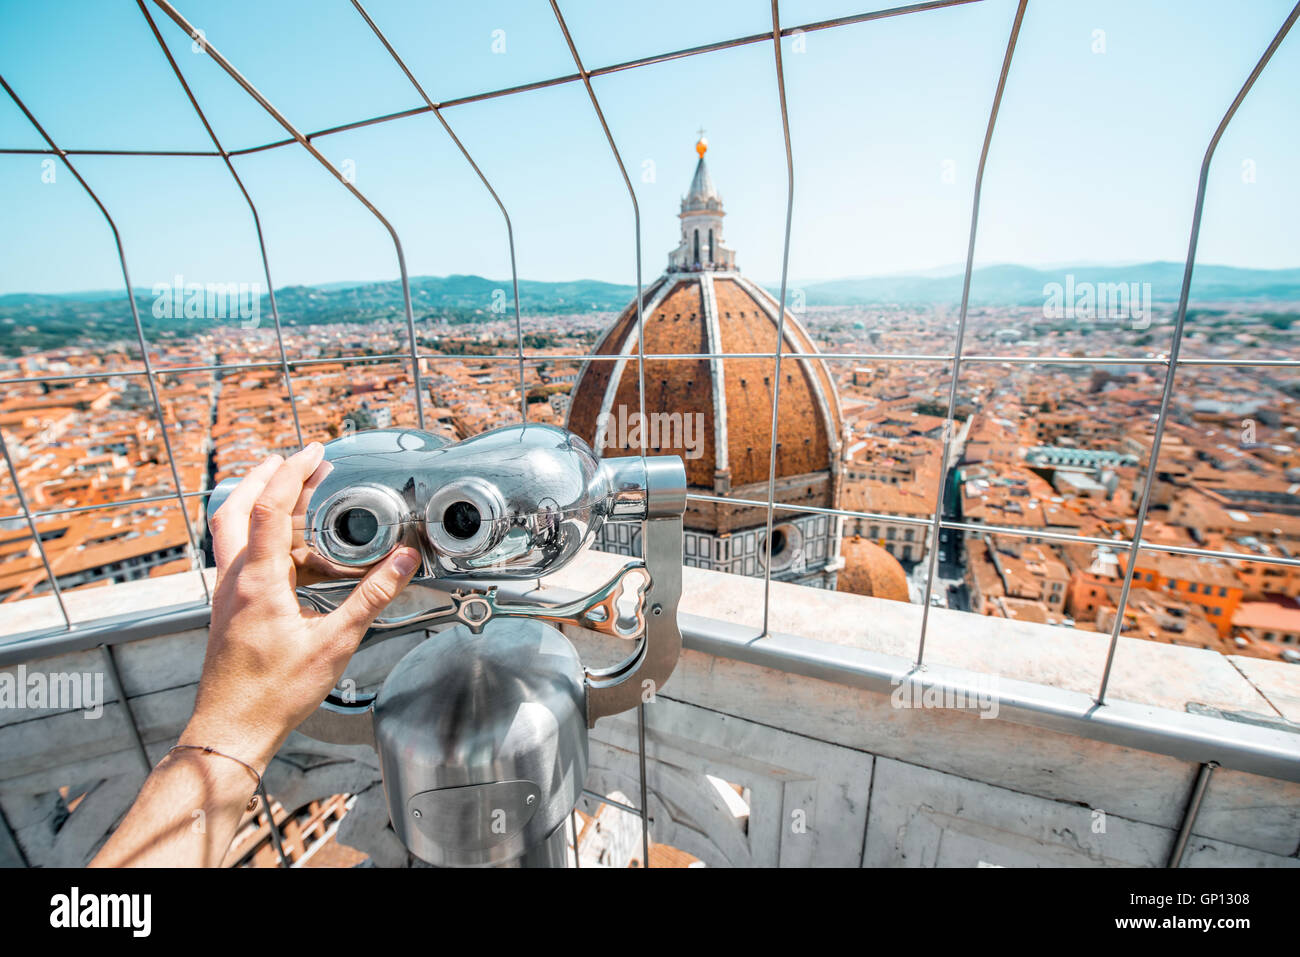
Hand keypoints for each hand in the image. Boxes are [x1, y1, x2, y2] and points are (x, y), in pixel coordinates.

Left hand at [186, 443, 419, 770]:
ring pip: (238, 533)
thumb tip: (403, 562)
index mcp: (257, 581)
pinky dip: (271, 545)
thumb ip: (372, 597)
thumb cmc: (272, 695)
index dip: (292, 472)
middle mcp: (234, 580)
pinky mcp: (229, 609)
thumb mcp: (335, 643)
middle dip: (266, 477)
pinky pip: (246, 560)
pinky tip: (302, 562)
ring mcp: (227, 594)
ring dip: (266, 509)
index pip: (270, 506)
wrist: (230, 731)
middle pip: (237, 507)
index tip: (314, 453)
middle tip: (299, 463)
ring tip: (307, 506)